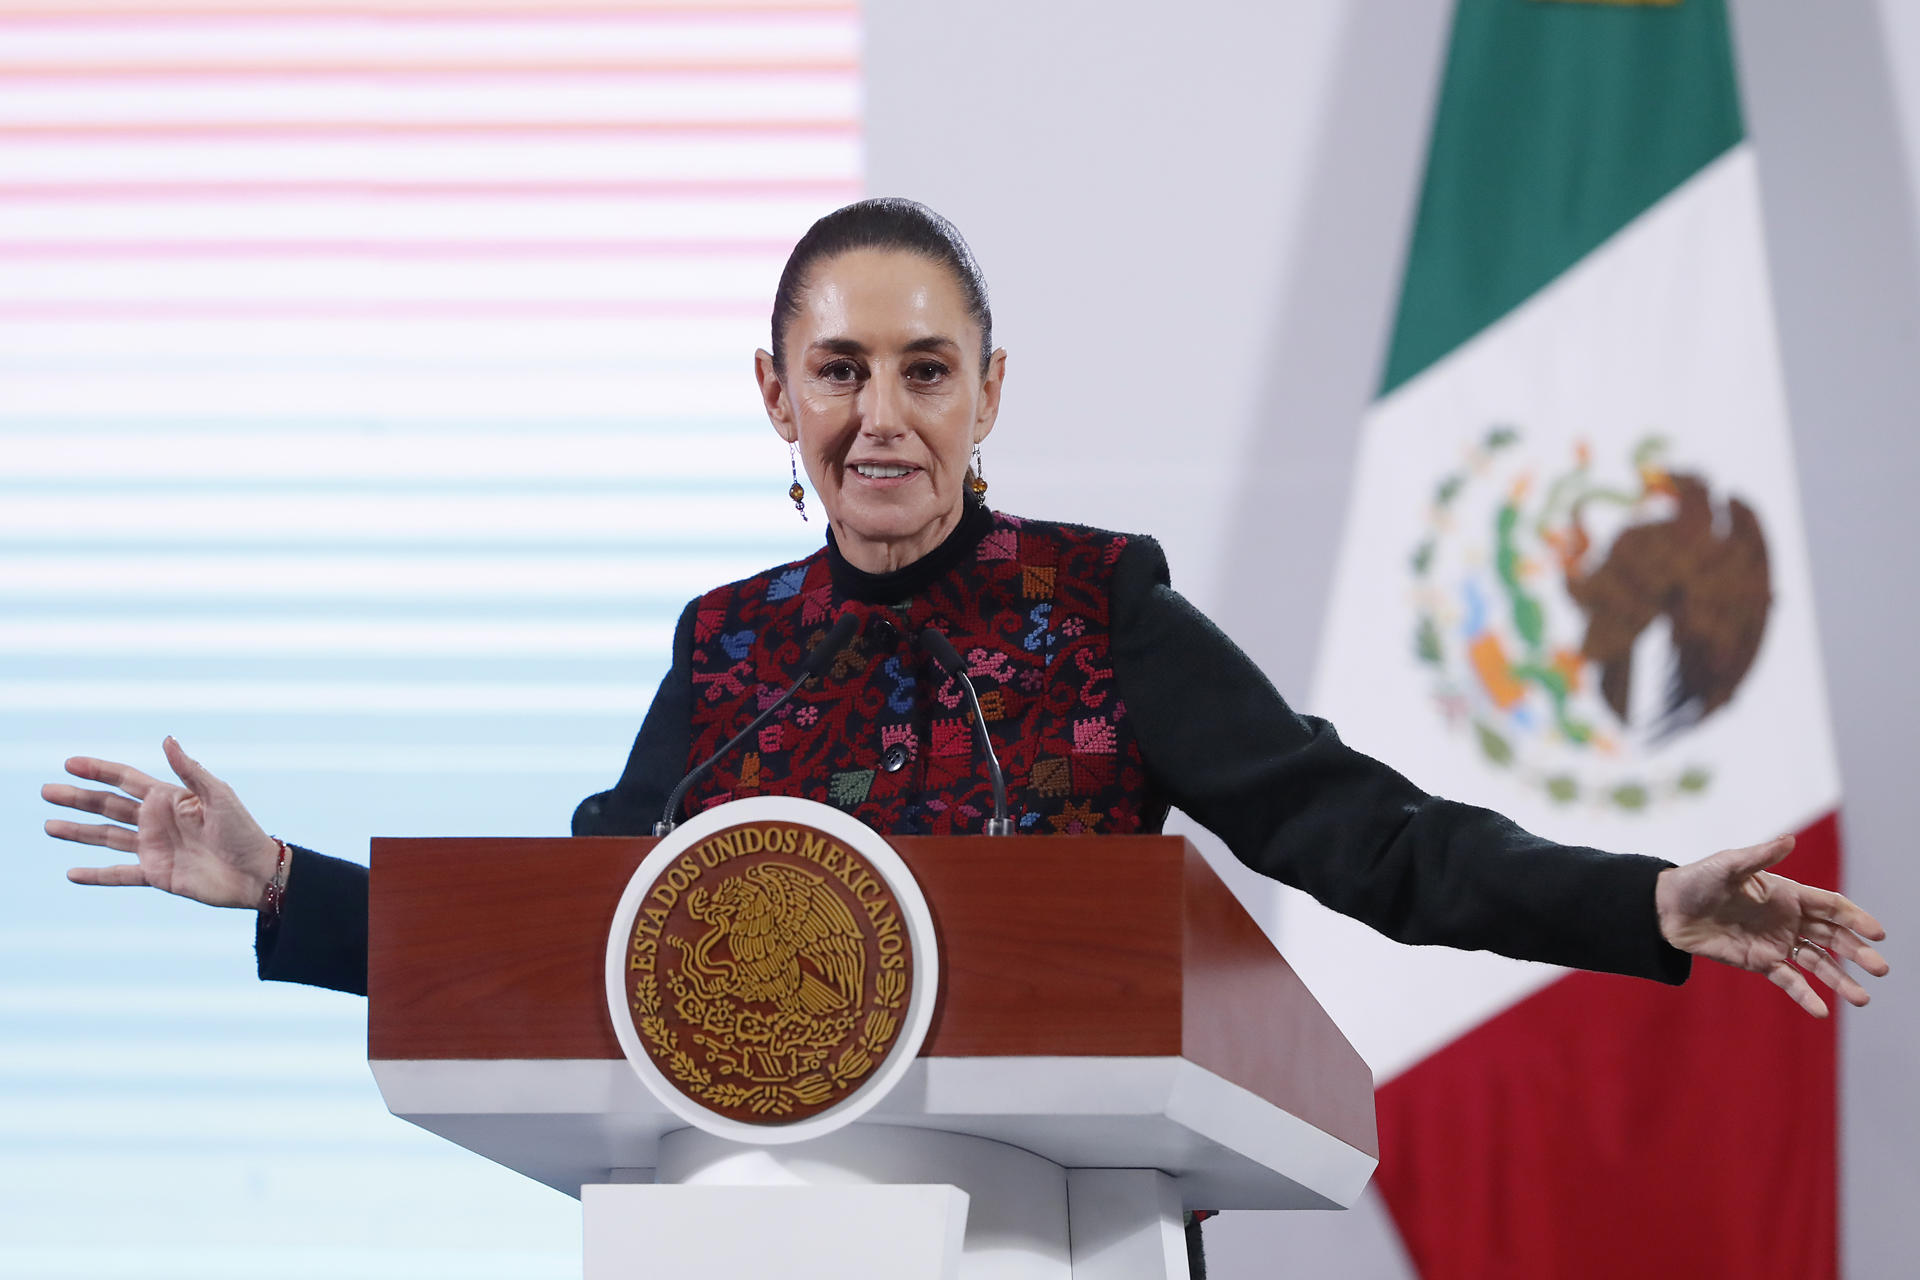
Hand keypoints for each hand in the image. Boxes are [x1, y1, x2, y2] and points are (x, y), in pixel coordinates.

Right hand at [43, 737, 281, 909]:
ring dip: (78, 833)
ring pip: (107, 838)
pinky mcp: (157, 875)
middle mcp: (157, 821)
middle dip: (78, 799)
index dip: (98, 771)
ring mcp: (155, 848)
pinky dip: (96, 875)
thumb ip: (190, 771)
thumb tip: (166, 739)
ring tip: (49, 826)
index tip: (70, 763)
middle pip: (108, 806)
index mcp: (170, 798)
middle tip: (46, 791)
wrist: (257, 873)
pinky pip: (120, 875)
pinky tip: (72, 874)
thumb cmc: (243, 831)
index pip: (125, 780)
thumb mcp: (218, 796)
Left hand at [1656, 834, 1888, 1017]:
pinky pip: (1788, 980)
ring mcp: (1776, 942)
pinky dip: (1804, 995)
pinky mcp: (1759, 961)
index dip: (1856, 919)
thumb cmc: (1699, 880)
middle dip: (1858, 953)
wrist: (1666, 908)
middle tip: (1881, 970)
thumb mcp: (1729, 866)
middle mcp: (1788, 919)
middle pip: (1833, 938)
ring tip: (1862, 999)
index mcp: (1788, 894)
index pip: (1832, 907)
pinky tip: (1821, 1011)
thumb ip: (1760, 857)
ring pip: (1817, 963)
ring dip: (1840, 980)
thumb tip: (1790, 839)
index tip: (1878, 934)